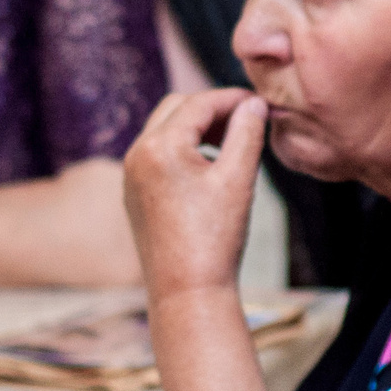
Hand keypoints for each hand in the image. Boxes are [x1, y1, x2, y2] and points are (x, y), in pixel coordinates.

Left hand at [123, 88, 265, 298]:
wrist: (186, 292)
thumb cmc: (214, 238)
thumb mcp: (238, 179)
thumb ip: (247, 133)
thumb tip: (254, 104)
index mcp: (159, 146)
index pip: (198, 103)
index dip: (231, 98)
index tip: (260, 102)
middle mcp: (136, 155)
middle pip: (176, 108)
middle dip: (211, 108)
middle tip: (246, 118)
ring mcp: (130, 175)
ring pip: (164, 130)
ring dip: (196, 127)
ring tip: (231, 141)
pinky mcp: (133, 193)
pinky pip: (156, 154)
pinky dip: (182, 148)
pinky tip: (209, 167)